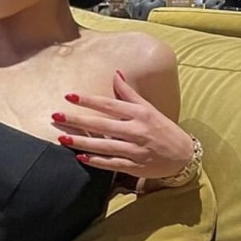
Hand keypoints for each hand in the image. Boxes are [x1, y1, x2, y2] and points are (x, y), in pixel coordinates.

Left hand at [50, 70, 194, 179]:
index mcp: (139, 114)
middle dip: (78, 120)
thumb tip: (115, 74)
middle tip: (56, 116)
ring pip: (105, 146)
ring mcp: (136, 150)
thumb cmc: (162, 128)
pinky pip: (112, 164)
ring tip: (62, 138)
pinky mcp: (135, 166)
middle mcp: (137, 131)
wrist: (184, 155)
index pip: (109, 105)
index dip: (89, 100)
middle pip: (103, 125)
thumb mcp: (148, 108)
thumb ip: (129, 93)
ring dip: (82, 142)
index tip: (69, 96)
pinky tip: (80, 157)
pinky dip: (96, 161)